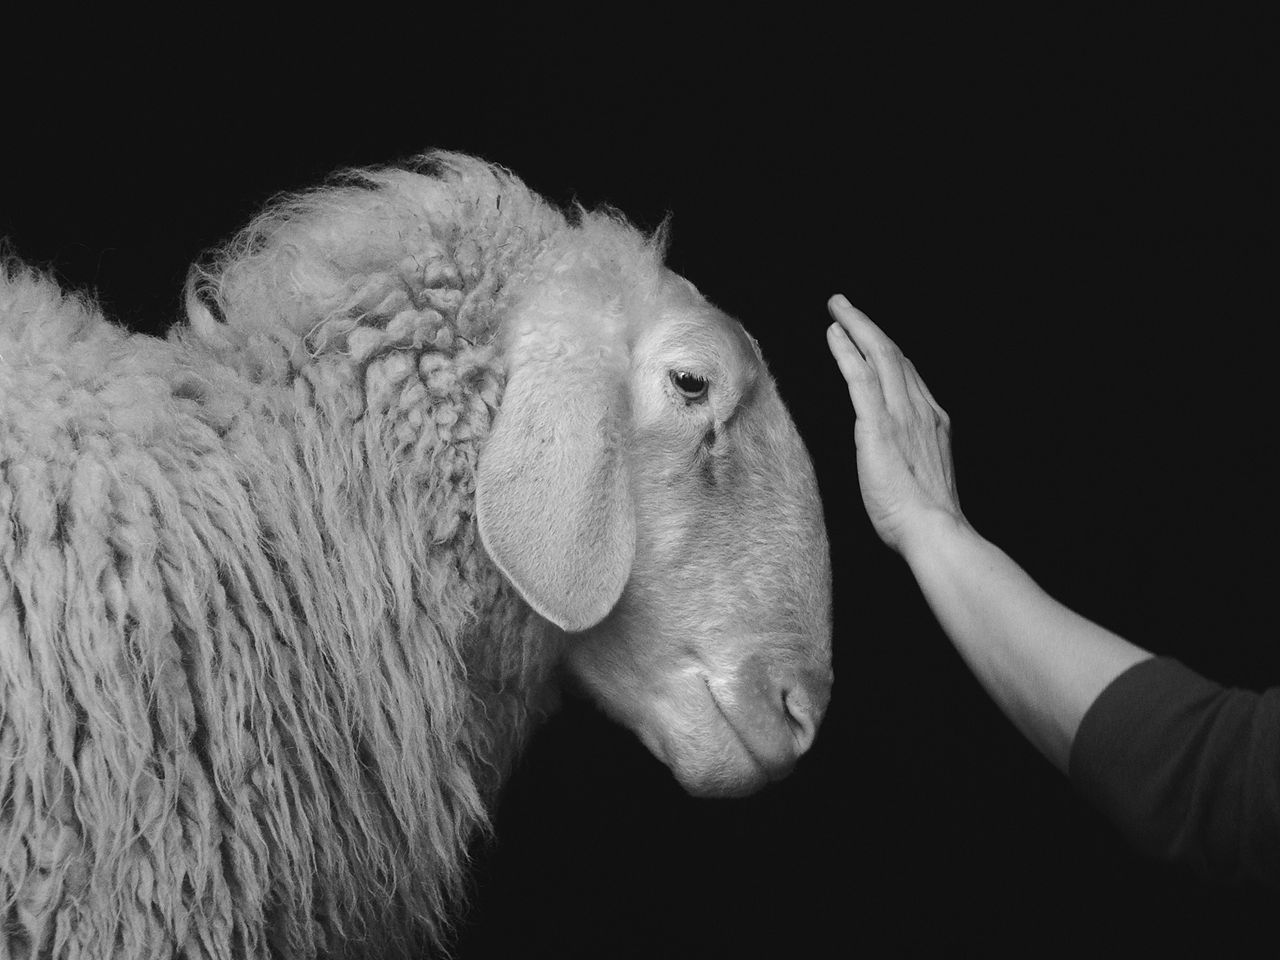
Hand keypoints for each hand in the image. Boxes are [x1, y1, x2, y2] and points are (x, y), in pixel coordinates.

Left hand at [825, 296, 964, 555]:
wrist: (935, 531)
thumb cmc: (925, 518)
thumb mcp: (924, 478)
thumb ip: (911, 457)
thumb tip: (895, 454)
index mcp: (933, 422)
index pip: (908, 375)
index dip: (889, 352)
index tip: (872, 338)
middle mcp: (920, 410)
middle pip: (893, 355)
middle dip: (869, 326)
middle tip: (846, 306)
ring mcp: (901, 415)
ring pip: (879, 356)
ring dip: (857, 326)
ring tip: (837, 308)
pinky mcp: (878, 426)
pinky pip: (861, 378)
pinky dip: (847, 352)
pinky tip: (835, 335)